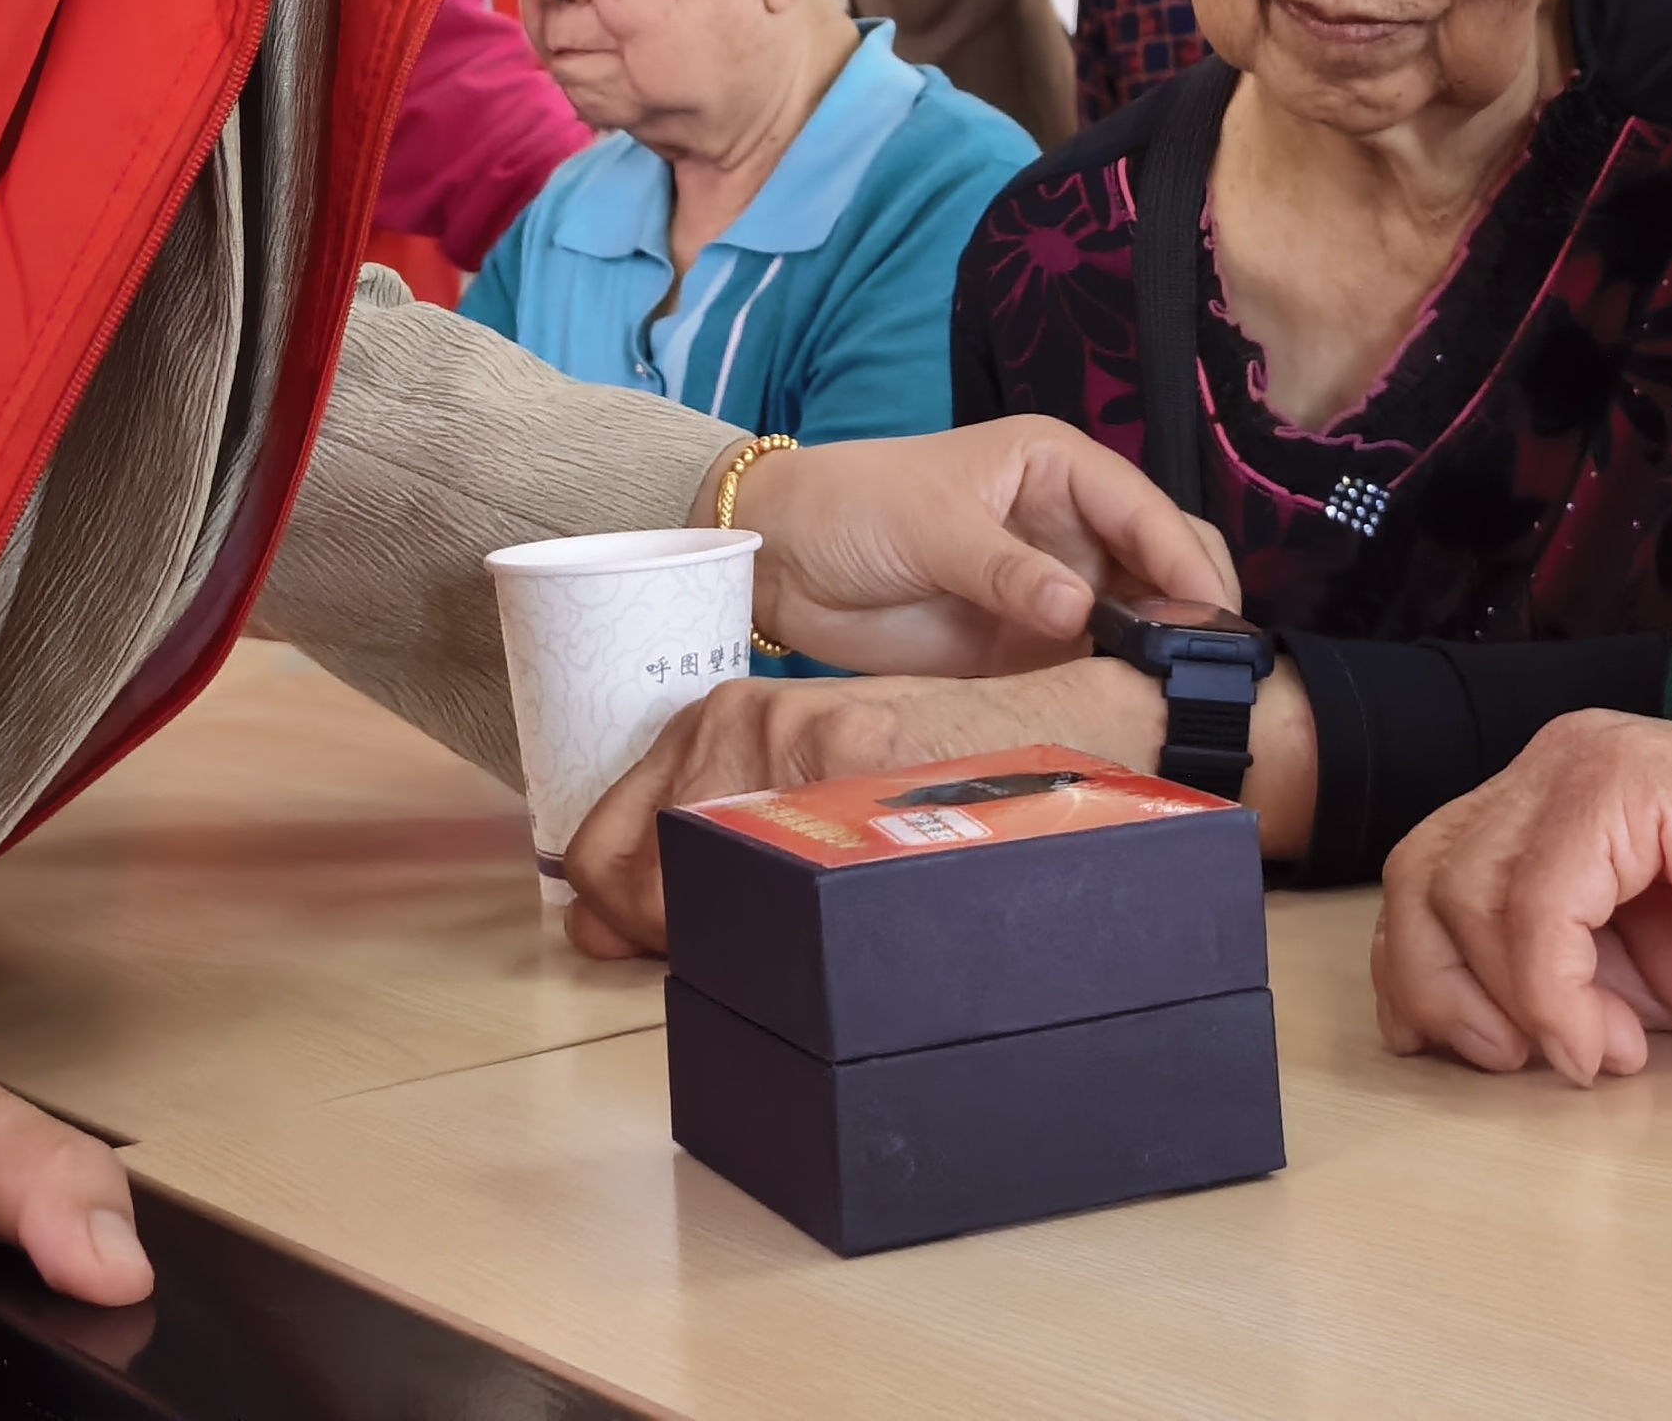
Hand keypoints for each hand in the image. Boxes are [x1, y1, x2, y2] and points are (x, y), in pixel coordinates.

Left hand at [558, 666, 1167, 954]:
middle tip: (769, 952)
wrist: (1073, 729)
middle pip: (638, 881)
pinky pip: (779, 890)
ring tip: (833, 925)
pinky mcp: (850, 760)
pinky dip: (805, 931)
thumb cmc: (955, 766)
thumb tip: (598, 933)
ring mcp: (792, 738)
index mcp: (724, 719)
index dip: (620, 919)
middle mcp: (743, 718)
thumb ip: (710, 842)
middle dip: (683, 939)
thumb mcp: (818, 784)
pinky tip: (860, 916)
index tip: (664, 945)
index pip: (602, 847)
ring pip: (704, 894)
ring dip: (752, 941)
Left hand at [714, 420, 1236, 678]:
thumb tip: (1080, 610)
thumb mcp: (931, 524)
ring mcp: (1054, 589)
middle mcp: (1070, 527)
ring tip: (1180, 703)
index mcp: (1058, 467)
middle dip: (1188, 610)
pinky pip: (1088, 668)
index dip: (1180, 559)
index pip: (1143, 510)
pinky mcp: (1028, 645)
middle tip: (1207, 670)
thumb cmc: (855, 506)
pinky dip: (1113, 690)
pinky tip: (1132, 718)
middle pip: (1158, 565)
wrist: (784, 561)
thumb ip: (1005, 569)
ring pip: (1137, 622)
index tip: (1212, 614)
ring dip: (1158, 658)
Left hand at [1372, 711, 1671, 1086]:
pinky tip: (1612, 1039)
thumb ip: (1560, 980)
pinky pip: (1535, 903)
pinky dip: (1553, 992)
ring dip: (1509, 1002)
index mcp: (1551, 805)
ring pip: (1461, 891)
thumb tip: (1475, 1034)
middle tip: (1515, 1062)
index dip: (1420, 975)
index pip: (1424, 878)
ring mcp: (1584, 767)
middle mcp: (1553, 769)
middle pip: (1417, 878)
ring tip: (1594, 1049)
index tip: (1472, 1057)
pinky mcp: (1625, 787)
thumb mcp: (1646, 972)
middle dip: (1440, 991)